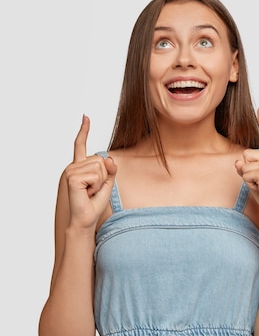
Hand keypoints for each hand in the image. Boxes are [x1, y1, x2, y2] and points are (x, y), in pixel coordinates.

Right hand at [64, 115, 116, 229]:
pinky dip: (96, 186)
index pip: (81, 144)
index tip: (85, 116)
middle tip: (93, 189)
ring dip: (100, 182)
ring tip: (89, 191)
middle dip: (104, 176)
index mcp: (80, 166)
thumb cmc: (94, 202)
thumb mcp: (108, 182)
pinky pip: (96, 175)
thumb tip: (107, 158)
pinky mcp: (72, 178)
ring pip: (100, 167)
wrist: (85, 219)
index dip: (84, 130)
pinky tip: (86, 193)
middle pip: (101, 159)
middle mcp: (73, 166)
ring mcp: (71, 171)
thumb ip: (110, 168)